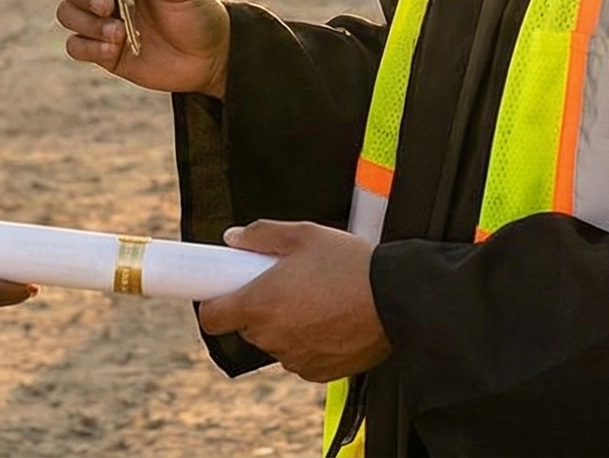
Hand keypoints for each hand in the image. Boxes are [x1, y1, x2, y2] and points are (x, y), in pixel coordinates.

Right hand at [56, 0, 228, 95]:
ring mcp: (103, 19)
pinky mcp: (102, 49)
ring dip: (87, 23)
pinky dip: (88, 47)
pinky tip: (112, 50)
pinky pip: (75, 45)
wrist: (210, 58)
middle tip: (107, 5)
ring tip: (118, 33)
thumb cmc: (199, 13)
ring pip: (67, 13)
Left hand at [196, 221, 389, 382]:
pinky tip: (331, 320)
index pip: (212, 317)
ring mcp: (295, 358)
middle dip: (259, 307)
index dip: (215, 303)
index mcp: (259, 303)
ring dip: (285, 325)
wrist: (396, 299)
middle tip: (286, 285)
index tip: (225, 292)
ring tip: (317, 300)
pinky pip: (300, 357)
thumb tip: (234, 239)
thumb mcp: (304, 234)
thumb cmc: (351, 264)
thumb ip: (262, 235)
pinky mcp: (318, 372)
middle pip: (247, 327)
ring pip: (276, 341)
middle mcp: (272, 336)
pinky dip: (308, 342)